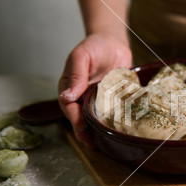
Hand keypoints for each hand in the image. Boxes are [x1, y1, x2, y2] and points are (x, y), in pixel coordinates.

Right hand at [58, 32, 131, 146]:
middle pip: (80, 117)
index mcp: (70, 87)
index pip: (69, 107)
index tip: (81, 127)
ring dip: (97, 131)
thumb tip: (67, 97)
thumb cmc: (95, 46)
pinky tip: (118, 131)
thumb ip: (75, 75)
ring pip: (94, 119)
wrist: (113, 42)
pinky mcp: (111, 100)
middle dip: (84, 132)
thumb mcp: (82, 56)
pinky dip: (112, 123)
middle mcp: (82, 96)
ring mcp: (96, 99)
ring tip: (102, 144)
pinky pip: (110, 114)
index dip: (74, 119)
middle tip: (91, 144)